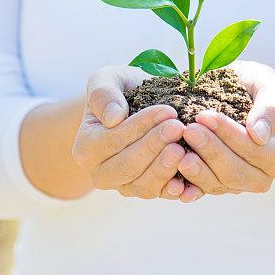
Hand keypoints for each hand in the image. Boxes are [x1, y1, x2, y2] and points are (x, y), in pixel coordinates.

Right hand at [71, 66, 188, 199]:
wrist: (136, 104)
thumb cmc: (121, 91)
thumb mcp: (107, 80)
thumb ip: (102, 94)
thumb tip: (113, 118)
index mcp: (86, 148)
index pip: (113, 140)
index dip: (140, 127)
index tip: (167, 111)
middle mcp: (101, 173)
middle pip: (127, 166)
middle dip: (154, 147)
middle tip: (178, 128)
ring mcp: (124, 186)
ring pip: (143, 186)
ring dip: (165, 168)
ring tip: (184, 148)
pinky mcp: (147, 191)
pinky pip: (160, 195)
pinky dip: (175, 190)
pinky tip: (188, 180)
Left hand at [176, 61, 274, 200]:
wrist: (238, 92)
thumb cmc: (256, 87)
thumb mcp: (268, 87)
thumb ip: (270, 108)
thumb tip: (259, 135)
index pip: (254, 150)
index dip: (229, 135)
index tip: (204, 116)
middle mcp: (261, 176)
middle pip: (235, 173)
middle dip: (210, 151)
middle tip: (188, 130)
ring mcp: (237, 184)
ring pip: (216, 184)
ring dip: (196, 170)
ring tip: (177, 151)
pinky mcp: (215, 185)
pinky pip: (200, 191)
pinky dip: (186, 188)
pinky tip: (172, 182)